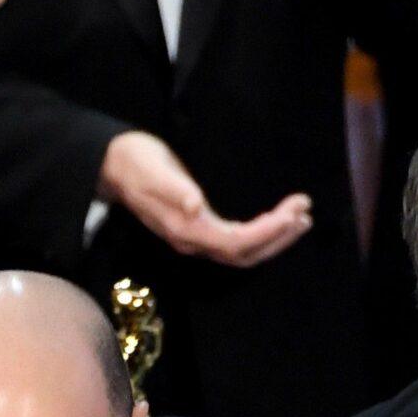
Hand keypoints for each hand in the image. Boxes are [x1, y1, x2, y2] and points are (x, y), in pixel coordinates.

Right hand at [99, 131, 311, 268]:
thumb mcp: (152, 170)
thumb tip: (196, 205)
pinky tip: (276, 222)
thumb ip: (173, 189)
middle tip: (305, 213)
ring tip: (300, 219)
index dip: (268, 232)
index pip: (236, 242)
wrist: (112, 166)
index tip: (293, 212)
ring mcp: (195, 236)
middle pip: (245, 254)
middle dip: (278, 237)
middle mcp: (193, 240)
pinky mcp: (197, 227)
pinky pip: (235, 242)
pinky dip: (261, 235)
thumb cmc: (133, 162)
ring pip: (242, 252)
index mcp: (186, 229)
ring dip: (274, 239)